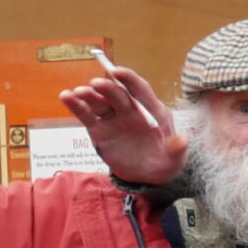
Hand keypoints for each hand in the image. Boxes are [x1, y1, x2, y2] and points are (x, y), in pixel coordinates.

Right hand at [58, 66, 185, 184]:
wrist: (146, 176)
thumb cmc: (164, 162)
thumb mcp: (174, 160)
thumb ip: (176, 150)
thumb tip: (181, 140)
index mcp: (152, 111)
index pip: (141, 91)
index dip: (130, 79)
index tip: (118, 71)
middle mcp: (131, 110)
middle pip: (118, 94)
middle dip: (107, 88)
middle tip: (96, 84)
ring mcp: (113, 118)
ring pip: (99, 102)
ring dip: (88, 95)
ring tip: (78, 93)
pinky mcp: (99, 129)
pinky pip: (86, 115)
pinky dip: (75, 105)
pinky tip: (66, 96)